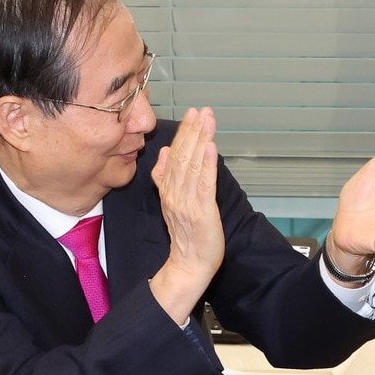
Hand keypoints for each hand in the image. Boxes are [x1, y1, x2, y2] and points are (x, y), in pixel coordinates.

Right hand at [149, 108, 224, 322]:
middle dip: (192, 131)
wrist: (188, 265)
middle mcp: (175, 193)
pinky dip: (207, 165)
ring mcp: (186, 202)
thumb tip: (163, 152)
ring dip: (200, 141)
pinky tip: (211, 148)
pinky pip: (203, 185)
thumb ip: (165, 176)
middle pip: (181, 156)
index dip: (184, 133)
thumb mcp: (171, 202)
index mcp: (168, 189)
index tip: (192, 114)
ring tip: (208, 121)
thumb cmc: (186, 236)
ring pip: (191, 166)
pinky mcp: (201, 212)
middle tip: (201, 110)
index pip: (174, 155)